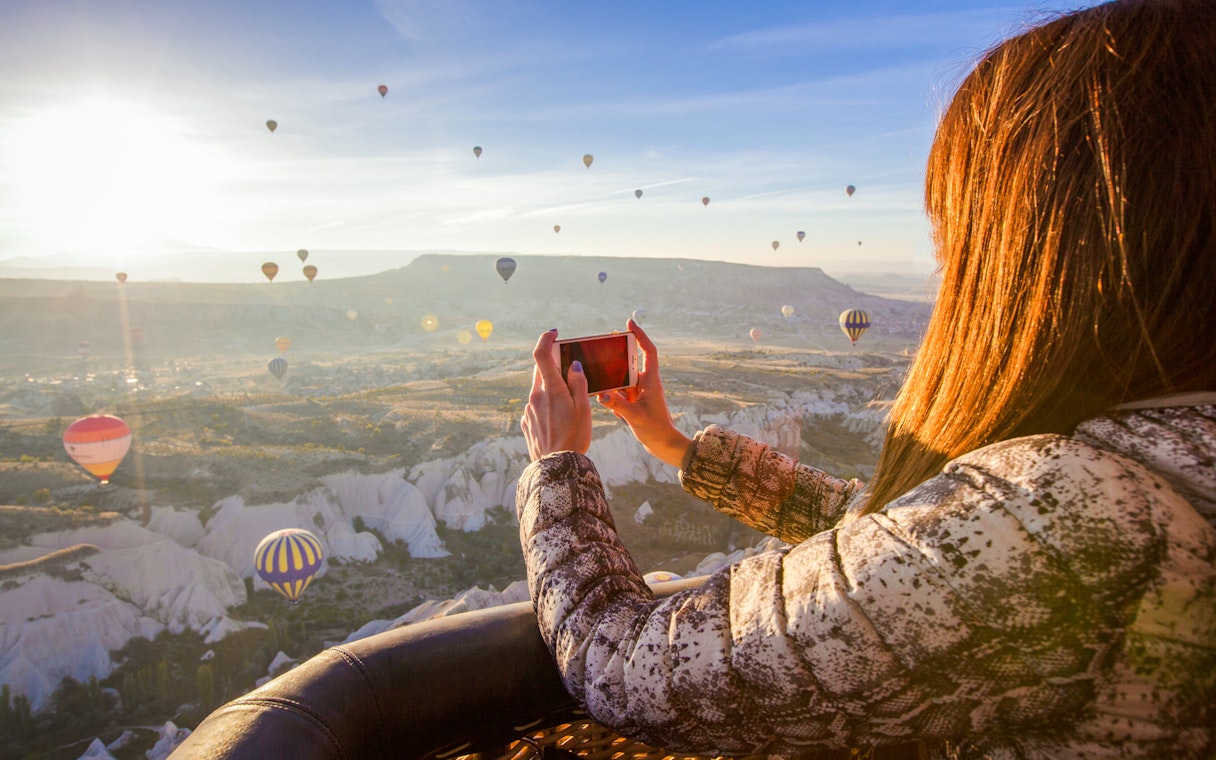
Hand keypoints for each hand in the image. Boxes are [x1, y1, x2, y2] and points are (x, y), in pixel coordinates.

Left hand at [521, 329, 592, 460]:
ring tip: (569, 409)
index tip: (554, 333)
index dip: (546, 340)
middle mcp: (535, 396)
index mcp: (550, 389)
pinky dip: (547, 406)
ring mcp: (528, 410)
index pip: (541, 355)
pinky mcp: (526, 422)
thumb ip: (578, 383)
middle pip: (541, 372)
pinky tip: (559, 422)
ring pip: (539, 390)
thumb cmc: (574, 437)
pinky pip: (536, 406)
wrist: (556, 467)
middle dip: (554, 368)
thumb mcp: (583, 408)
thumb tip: (573, 365)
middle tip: (570, 375)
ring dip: (552, 390)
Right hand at [596, 319, 691, 467]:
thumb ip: (618, 405)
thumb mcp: (635, 416)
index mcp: (651, 381)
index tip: (629, 323)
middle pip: (632, 360)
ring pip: (624, 377)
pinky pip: (620, 392)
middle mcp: (646, 383)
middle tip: (605, 343)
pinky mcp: (635, 402)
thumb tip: (601, 394)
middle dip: (619, 353)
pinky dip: (613, 394)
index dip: (640, 335)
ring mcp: (640, 392)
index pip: (648, 351)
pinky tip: (608, 403)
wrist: (664, 445)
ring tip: (601, 374)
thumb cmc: (656, 430)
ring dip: (613, 377)